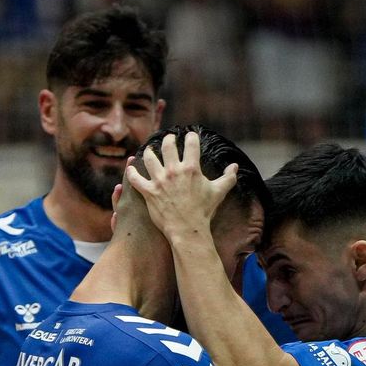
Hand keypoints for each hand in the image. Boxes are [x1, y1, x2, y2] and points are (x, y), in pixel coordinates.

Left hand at [122, 131, 238, 239]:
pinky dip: (131, 172)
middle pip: (168, 145)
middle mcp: (174, 171)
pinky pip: (135, 179)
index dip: (191, 137)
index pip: (190, 143)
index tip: (190, 136)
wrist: (188, 229)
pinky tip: (130, 168)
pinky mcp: (149, 192)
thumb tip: (235, 166)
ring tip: (150, 150)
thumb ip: (228, 178)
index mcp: (191, 168)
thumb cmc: (204, 211)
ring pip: (149, 158)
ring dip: (149, 151)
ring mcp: (160, 181)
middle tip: (169, 139)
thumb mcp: (218, 192)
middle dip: (169, 139)